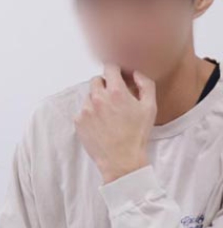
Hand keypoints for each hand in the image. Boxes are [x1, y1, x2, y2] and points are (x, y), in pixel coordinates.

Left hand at [74, 65, 156, 183]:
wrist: (121, 159)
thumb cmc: (137, 134)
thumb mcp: (149, 107)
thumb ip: (145, 84)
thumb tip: (135, 73)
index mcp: (116, 92)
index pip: (109, 68)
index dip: (115, 71)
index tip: (117, 76)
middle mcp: (98, 98)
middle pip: (96, 80)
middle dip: (105, 85)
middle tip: (114, 98)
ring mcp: (85, 110)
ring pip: (89, 96)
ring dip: (97, 100)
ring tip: (108, 115)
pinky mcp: (78, 121)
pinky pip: (82, 111)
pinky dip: (90, 114)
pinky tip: (100, 124)